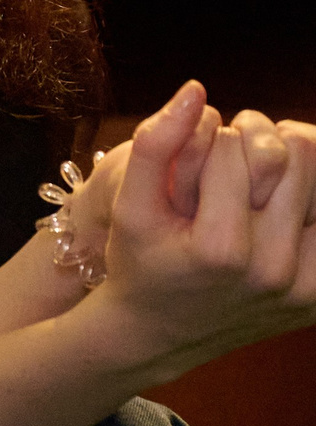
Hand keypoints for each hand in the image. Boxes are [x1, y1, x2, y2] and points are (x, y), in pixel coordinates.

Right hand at [80, 82, 315, 372]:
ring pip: (315, 171)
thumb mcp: (129, 207)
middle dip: (251, 140)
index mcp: (221, 249)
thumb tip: (197, 91)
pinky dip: (304, 199)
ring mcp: (304, 284)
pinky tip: (278, 206)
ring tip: (254, 175)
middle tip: (228, 154)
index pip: (226, 147)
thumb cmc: (140, 262)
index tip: (184, 164)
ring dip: (284, 162)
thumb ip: (154, 145)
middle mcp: (272, 270)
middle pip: (285, 152)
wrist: (158, 333)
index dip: (200, 140)